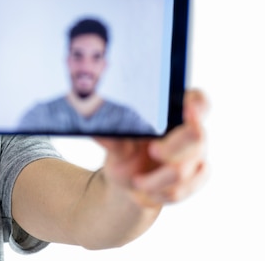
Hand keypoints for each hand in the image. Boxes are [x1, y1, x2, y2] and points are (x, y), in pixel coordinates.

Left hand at [95, 89, 208, 206]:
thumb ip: (113, 136)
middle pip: (197, 136)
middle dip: (172, 149)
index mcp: (170, 112)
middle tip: (152, 151)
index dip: (197, 105)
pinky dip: (162, 194)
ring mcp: (196, 154)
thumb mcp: (114, 144)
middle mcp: (188, 130)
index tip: (187, 110)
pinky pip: (185, 189)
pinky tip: (145, 194)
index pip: (197, 101)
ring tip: (137, 182)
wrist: (126, 182)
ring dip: (156, 181)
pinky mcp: (196, 176)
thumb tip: (98, 130)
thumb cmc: (122, 152)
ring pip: (186, 169)